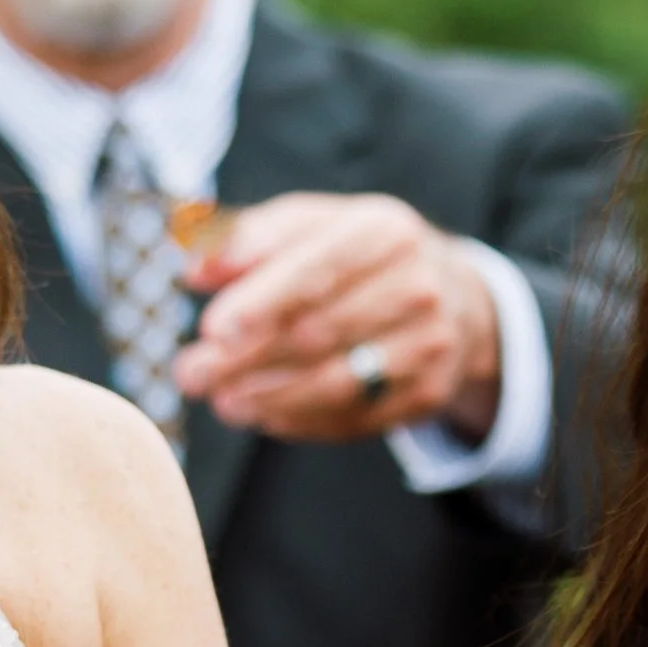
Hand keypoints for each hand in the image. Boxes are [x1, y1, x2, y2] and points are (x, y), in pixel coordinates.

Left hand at [172, 192, 502, 443]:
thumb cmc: (360, 255)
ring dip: (271, 398)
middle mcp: (418, 286)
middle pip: (320, 332)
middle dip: (247, 359)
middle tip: (192, 375)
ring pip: (339, 383)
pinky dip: (305, 422)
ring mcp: (431, 344)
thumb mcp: (312, 224)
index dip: (262, 303)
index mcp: (383, 232)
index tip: (212, 330)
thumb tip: (194, 269)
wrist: (455, 295)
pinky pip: (359, 417)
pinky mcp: (432, 392)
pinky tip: (265, 417)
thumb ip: (249, 237)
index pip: (316, 270)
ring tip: (223, 402)